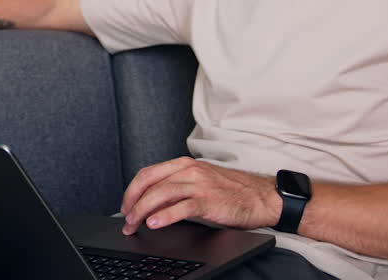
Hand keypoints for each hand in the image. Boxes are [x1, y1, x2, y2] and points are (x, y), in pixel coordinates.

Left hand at [119, 157, 279, 234]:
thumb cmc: (232, 191)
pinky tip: (155, 223)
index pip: (148, 173)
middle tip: (126, 219)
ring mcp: (199, 184)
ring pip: (161, 194)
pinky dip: (165, 215)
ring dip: (143, 210)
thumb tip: (152, 203)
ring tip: (134, 224)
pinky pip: (181, 207)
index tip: (125, 206)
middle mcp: (189, 170)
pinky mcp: (209, 201)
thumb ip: (177, 188)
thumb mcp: (200, 183)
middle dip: (132, 202)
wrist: (262, 197)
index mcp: (184, 164)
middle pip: (149, 182)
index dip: (131, 190)